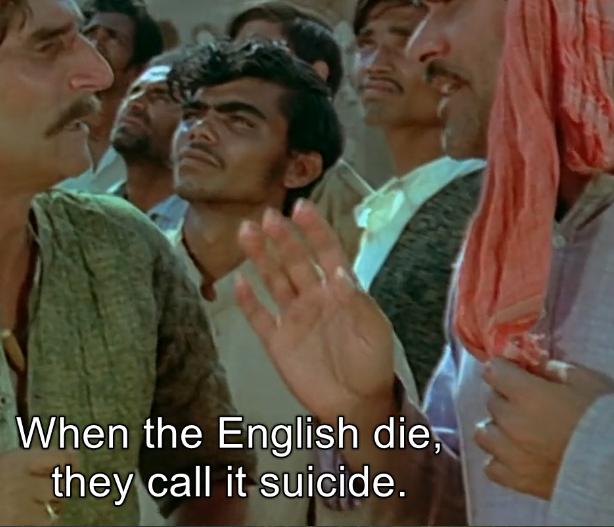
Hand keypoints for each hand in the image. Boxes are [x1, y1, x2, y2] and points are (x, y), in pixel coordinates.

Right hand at [234, 201, 397, 423]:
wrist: (356, 404)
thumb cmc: (371, 363)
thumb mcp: (374, 330)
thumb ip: (356, 301)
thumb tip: (338, 273)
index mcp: (340, 291)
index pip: (326, 252)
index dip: (314, 230)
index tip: (301, 208)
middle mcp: (313, 297)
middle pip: (294, 261)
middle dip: (281, 238)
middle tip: (267, 216)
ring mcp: (293, 317)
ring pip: (273, 280)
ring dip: (260, 257)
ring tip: (246, 232)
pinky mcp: (277, 341)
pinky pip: (259, 316)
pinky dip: (248, 300)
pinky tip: (238, 281)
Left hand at [474, 359, 613, 499]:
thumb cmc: (606, 418)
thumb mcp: (585, 380)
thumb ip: (552, 370)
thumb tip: (532, 366)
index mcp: (526, 394)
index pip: (492, 371)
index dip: (504, 370)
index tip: (515, 373)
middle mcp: (511, 422)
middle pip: (491, 401)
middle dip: (505, 398)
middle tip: (527, 403)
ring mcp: (510, 453)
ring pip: (483, 434)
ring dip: (497, 428)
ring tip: (517, 431)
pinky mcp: (516, 480)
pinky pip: (491, 467)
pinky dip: (500, 460)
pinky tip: (518, 456)